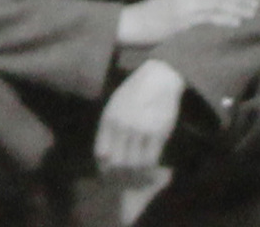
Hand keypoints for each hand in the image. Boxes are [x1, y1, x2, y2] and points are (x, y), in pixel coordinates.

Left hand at [94, 61, 185, 177]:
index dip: (104, 168)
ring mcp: (139, 130)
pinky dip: (150, 170)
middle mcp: (121, 126)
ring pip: (134, 165)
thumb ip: (109, 128)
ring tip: (139, 177)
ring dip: (136, 175)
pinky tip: (151, 170)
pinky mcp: (157, 133)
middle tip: (126, 180)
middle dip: (120, 176)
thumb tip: (105, 156)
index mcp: (108, 119)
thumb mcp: (115, 105)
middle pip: (116, 163)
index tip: (110, 175)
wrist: (158, 78)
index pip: (101, 153)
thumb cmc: (135, 91)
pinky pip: (151, 160)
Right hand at [117, 0, 259, 45]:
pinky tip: (236, 23)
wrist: (134, 23)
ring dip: (236, 8)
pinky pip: (208, 19)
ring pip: (217, 4)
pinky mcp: (183, 22)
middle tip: (257, 3)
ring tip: (251, 13)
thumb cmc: (154, 13)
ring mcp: (185, 7)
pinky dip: (224, 20)